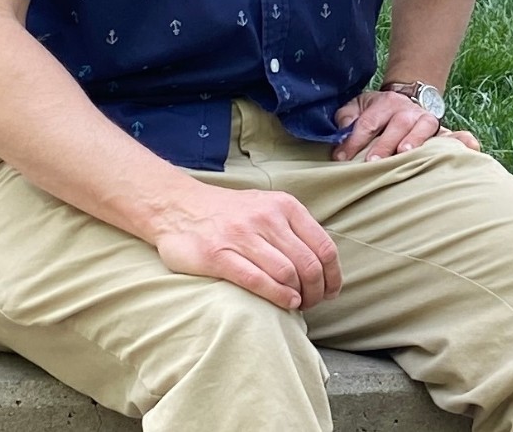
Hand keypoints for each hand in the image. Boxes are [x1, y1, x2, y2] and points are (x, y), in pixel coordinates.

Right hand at [149, 183, 340, 310]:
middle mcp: (266, 218)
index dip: (333, 275)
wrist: (178, 206)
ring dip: (300, 296)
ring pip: (287, 273)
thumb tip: (322, 262)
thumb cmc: (229, 213)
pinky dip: (278, 296)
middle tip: (313, 303)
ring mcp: (241, 236)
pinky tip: (286, 303)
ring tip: (298, 305)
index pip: (323, 246)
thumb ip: (293, 228)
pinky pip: (257, 280)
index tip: (332, 292)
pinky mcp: (218, 255)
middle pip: (308, 264)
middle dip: (317, 291)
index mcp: (284, 206)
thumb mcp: (267, 206)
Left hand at [331, 88, 480, 161]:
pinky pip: (455, 135)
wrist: (406, 99)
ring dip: (415, 140)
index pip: (367, 122)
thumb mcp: (358, 107)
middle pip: (396, 125)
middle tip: (373, 161)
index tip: (342, 157)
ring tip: (406, 153)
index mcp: (384, 104)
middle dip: (384, 143)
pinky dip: (463, 140)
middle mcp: (406, 111)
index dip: (354, 140)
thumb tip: (343, 128)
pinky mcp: (441, 131)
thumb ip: (347, 116)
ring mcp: (425, 120)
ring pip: (423, 128)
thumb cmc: (376, 112)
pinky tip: (471, 147)